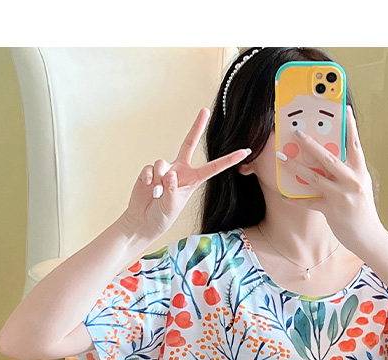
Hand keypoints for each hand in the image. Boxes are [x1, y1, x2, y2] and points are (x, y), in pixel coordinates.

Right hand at [118, 108, 249, 242]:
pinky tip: (148, 187)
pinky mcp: (150, 171)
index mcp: (193, 180)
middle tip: (205, 110)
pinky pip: (150, 168)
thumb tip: (170, 173)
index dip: (229, 160)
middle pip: (189, 143)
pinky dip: (149, 178)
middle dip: (197, 126)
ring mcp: (164, 169)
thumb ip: (172, 190)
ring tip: (157, 192)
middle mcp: (180, 171)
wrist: (143, 222)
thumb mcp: (171, 207)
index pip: (213, 167)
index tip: (245, 151)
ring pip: (163, 162)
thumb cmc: (161, 217)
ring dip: (160, 178)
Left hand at [277, 105, 384, 250]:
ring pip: (314, 177)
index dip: (350, 126)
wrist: (368, 237)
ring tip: (281, 157)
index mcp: (360, 172)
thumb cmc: (362, 210)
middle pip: (329, 158)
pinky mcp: (332, 211)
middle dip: (310, 144)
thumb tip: (328, 157)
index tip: (343, 108)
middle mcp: (352, 181)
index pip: (355, 145)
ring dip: (295, 167)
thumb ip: (347, 172)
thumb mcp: (360, 186)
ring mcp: (341, 196)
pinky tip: (284, 194)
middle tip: (296, 132)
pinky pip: (309, 202)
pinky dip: (296, 199)